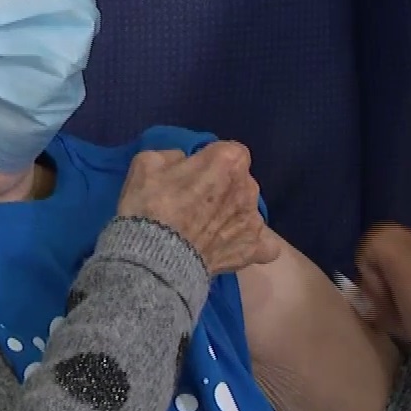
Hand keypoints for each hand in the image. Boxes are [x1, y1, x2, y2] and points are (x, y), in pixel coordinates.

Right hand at [116, 142, 279, 274]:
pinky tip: (233, 246)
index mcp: (228, 160)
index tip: (193, 174)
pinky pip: (264, 245)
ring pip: (247, 210)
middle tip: (195, 203)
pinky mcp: (254, 249)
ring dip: (232, 215)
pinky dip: (250, 244)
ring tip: (207, 230)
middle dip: (222, 187)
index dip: (210, 162)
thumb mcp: (147, 163)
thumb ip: (172, 155)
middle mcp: (249, 187)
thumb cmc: (151, 207)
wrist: (156, 259)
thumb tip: (182, 162)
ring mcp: (254, 220)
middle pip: (240, 181)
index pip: (229, 151)